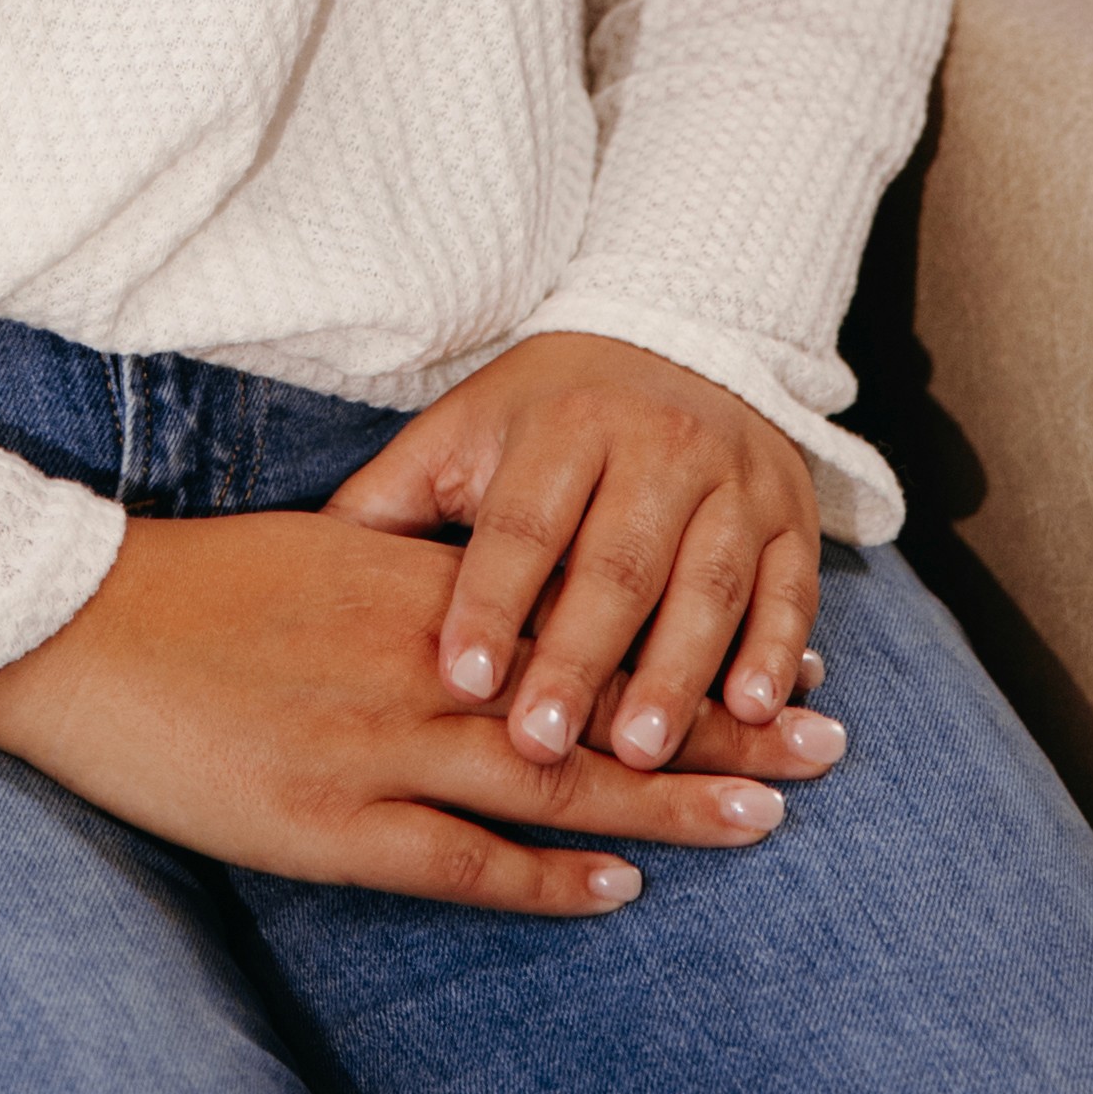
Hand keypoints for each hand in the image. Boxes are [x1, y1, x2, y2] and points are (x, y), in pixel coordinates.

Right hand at [0, 505, 838, 911]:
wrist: (75, 626)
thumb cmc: (193, 589)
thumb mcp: (321, 555)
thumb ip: (417, 577)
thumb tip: (510, 596)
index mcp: (419, 588)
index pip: (592, 614)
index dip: (690, 639)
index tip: (785, 652)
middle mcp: (421, 662)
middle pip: (601, 694)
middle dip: (720, 719)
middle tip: (831, 740)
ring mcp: (376, 745)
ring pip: (553, 777)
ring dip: (666, 796)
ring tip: (770, 815)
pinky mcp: (326, 822)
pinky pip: (457, 858)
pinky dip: (541, 876)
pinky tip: (614, 887)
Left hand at [325, 331, 826, 774]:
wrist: (677, 338)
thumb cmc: (544, 419)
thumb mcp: (463, 435)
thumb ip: (394, 505)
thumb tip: (300, 576)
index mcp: (561, 424)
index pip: (521, 520)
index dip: (490, 598)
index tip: (458, 676)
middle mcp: (653, 444)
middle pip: (616, 564)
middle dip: (579, 660)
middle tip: (542, 745)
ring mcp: (732, 480)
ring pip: (707, 583)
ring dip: (679, 672)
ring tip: (643, 754)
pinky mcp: (792, 513)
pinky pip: (790, 585)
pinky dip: (776, 648)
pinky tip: (751, 709)